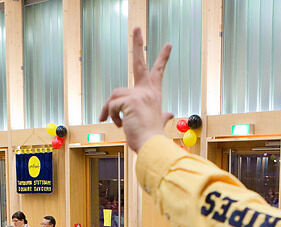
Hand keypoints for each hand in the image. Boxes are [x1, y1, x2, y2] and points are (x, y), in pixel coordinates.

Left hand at [98, 27, 172, 152]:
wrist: (152, 146)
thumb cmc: (152, 137)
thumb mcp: (159, 122)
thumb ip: (163, 116)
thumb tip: (170, 115)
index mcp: (153, 94)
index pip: (158, 72)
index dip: (162, 58)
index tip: (168, 45)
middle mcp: (148, 91)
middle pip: (140, 61)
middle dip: (138, 43)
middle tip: (137, 28)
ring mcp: (139, 94)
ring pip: (115, 95)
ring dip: (110, 110)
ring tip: (117, 122)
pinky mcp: (130, 100)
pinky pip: (112, 105)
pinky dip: (112, 116)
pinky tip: (120, 125)